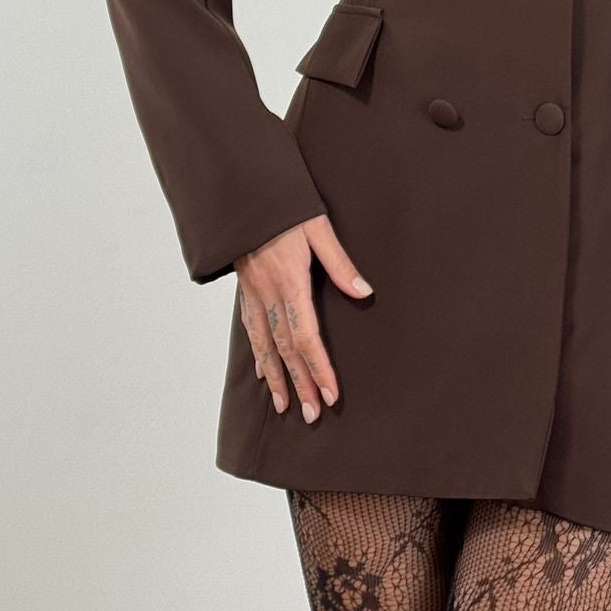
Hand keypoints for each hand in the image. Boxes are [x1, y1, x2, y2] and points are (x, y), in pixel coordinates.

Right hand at [235, 214, 374, 421]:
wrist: (245, 195)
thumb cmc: (285, 209)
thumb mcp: (319, 230)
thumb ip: (341, 264)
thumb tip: (365, 293)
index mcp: (290, 283)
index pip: (306, 337)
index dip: (319, 368)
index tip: (331, 394)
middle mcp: (269, 295)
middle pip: (286, 350)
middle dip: (301, 384)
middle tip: (313, 415)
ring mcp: (254, 295)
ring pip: (264, 346)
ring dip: (277, 378)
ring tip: (286, 406)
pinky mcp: (247, 291)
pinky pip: (251, 330)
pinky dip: (258, 355)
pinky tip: (262, 372)